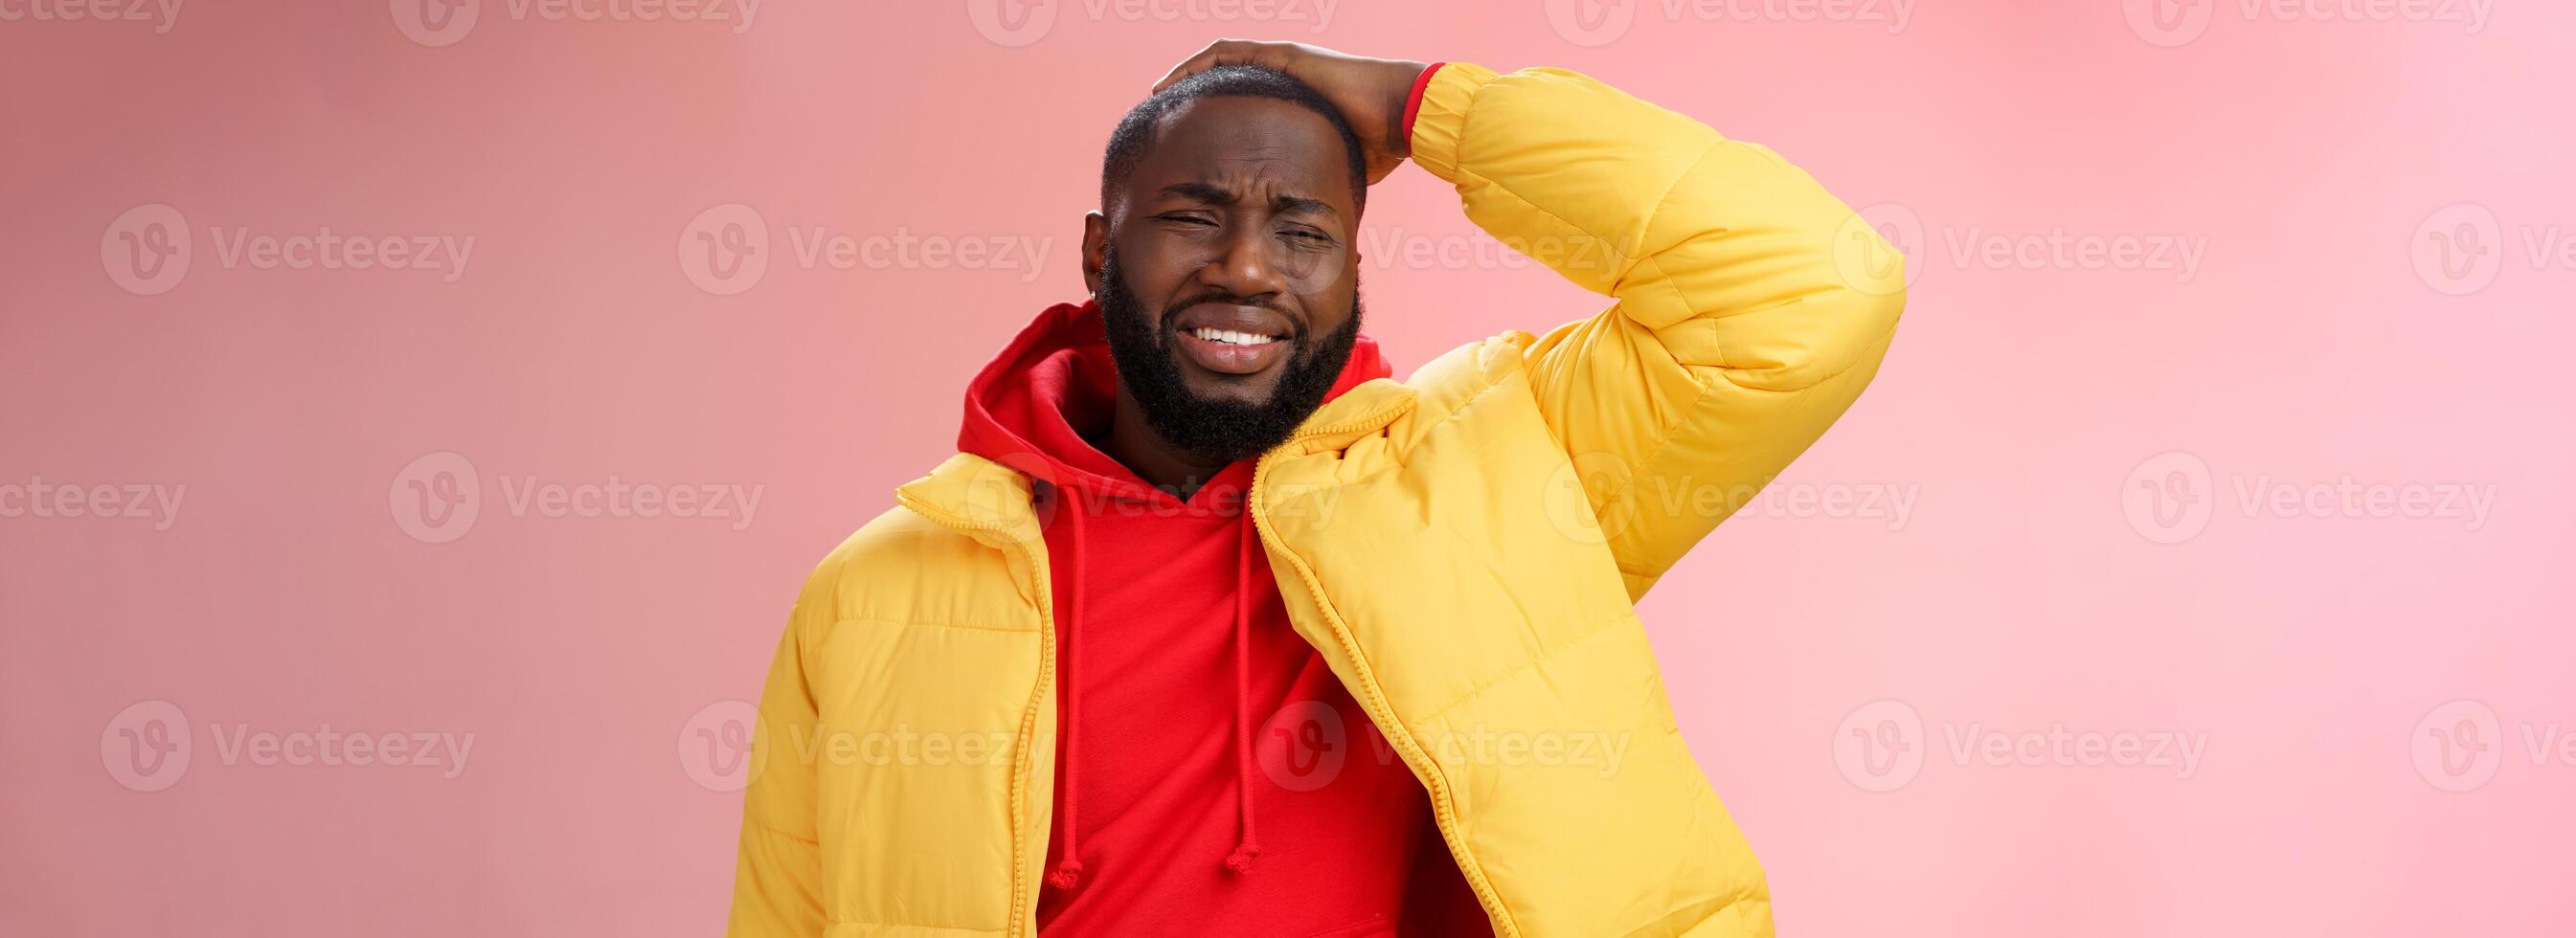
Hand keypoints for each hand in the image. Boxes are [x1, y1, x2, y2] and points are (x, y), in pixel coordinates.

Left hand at [1152, 40, 1430, 183]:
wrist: (1403, 115)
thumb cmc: (1378, 143)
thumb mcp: (1337, 164)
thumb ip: (1317, 178)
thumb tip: (1310, 215)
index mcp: (1294, 98)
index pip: (1242, 102)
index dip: (1212, 114)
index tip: (1186, 136)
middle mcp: (1286, 74)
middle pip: (1226, 77)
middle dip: (1191, 94)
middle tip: (1162, 115)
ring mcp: (1284, 61)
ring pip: (1220, 60)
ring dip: (1185, 76)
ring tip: (1157, 95)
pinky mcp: (1283, 56)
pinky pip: (1228, 54)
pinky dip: (1197, 66)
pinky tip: (1173, 82)